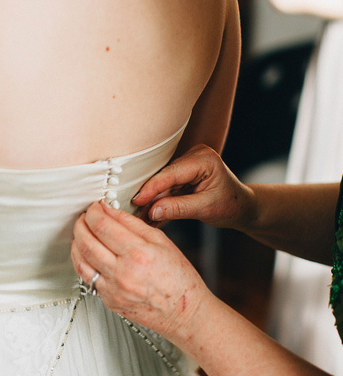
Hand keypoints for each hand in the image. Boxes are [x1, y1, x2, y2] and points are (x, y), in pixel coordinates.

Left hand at [71, 201, 213, 344]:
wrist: (183, 313)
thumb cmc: (178, 279)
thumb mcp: (161, 241)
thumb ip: (132, 223)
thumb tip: (110, 211)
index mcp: (138, 253)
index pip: (103, 226)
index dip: (94, 212)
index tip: (96, 207)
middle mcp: (123, 272)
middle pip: (86, 242)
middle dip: (81, 224)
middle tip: (85, 217)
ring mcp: (113, 289)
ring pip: (80, 260)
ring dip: (76, 242)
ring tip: (82, 233)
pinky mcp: (108, 301)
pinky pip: (86, 278)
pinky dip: (82, 261)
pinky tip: (87, 253)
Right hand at [132, 144, 255, 229]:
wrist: (242, 207)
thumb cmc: (231, 205)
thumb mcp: (206, 209)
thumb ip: (179, 208)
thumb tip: (152, 211)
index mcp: (204, 159)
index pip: (171, 173)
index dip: (152, 188)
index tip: (137, 200)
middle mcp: (194, 156)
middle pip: (164, 178)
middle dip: (150, 198)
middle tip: (134, 214)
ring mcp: (187, 164)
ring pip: (163, 185)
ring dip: (153, 203)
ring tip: (141, 219)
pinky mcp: (182, 174)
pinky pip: (166, 189)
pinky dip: (160, 203)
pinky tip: (150, 216)